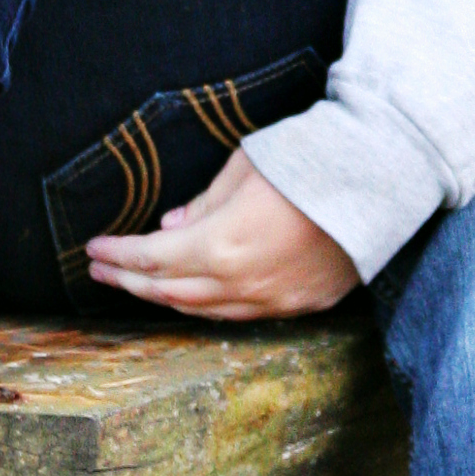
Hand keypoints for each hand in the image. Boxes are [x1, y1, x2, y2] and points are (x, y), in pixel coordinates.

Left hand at [87, 148, 359, 319]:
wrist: (382, 180)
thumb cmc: (308, 161)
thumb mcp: (242, 169)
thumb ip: (202, 205)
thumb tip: (170, 230)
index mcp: (221, 246)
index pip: (152, 259)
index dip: (118, 256)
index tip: (92, 250)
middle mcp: (243, 283)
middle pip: (171, 292)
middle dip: (130, 281)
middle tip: (101, 272)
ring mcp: (275, 300)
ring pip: (205, 311)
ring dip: (167, 298)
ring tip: (139, 283)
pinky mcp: (302, 303)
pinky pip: (243, 314)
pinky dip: (210, 305)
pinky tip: (196, 295)